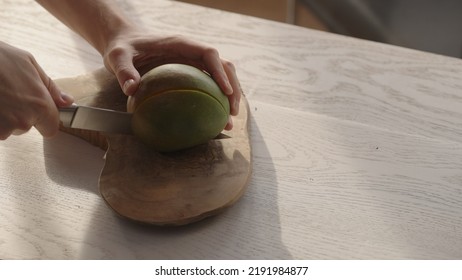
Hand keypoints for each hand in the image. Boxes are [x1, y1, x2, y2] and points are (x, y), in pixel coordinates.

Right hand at [0, 41, 73, 139]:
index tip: (36, 111)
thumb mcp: (28, 64)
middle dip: (18, 114)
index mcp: (39, 105)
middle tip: (6, 93)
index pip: (51, 129)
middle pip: (25, 127)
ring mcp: (1, 128)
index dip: (44, 120)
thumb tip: (67, 102)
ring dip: (1, 116)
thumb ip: (50, 87)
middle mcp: (23, 121)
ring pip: (6, 128)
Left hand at [103, 32, 241, 129]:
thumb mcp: (118, 56)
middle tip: (232, 112)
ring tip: (228, 122)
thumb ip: (124, 70)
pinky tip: (213, 122)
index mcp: (181, 44)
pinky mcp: (190, 74)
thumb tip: (132, 89)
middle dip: (233, 88)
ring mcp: (193, 63)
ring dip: (229, 98)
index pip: (209, 54)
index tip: (225, 91)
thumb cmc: (123, 47)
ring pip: (221, 78)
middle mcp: (192, 53)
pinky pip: (208, 87)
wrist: (124, 42)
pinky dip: (214, 103)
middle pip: (223, 67)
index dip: (220, 72)